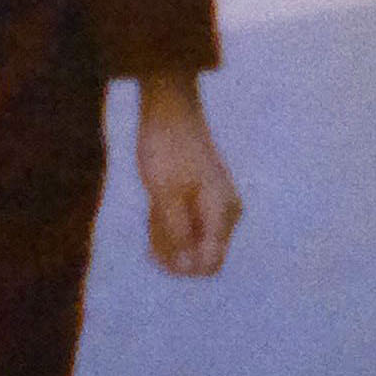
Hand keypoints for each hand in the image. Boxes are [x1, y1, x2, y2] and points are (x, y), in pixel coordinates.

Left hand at [135, 73, 240, 277]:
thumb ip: (176, 233)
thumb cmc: (168, 148)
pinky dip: (167, 223)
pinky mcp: (202, 199)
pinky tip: (155, 206)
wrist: (170, 109)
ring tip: (152, 210)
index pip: (210, 263)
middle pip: (200, 255)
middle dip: (172, 251)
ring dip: (167, 236)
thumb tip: (185, 266)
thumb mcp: (165, 195)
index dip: (183, 267)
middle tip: (151, 224)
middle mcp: (224, 213)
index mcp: (222, 212)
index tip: (156, 251)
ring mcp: (214, 206)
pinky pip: (187, 226)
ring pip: (190, 242)